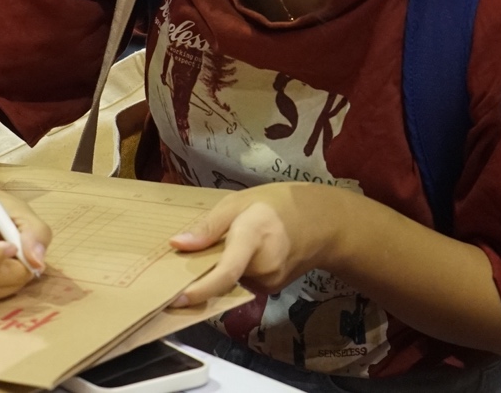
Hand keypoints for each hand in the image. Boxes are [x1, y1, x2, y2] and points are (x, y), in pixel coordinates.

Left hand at [170, 182, 338, 307]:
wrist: (322, 224)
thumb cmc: (276, 205)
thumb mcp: (238, 202)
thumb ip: (209, 226)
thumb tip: (177, 245)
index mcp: (254, 237)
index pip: (226, 272)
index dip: (200, 289)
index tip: (177, 298)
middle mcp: (264, 266)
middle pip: (221, 277)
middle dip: (203, 269)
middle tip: (196, 251)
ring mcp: (270, 282)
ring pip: (229, 282)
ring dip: (219, 269)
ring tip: (229, 244)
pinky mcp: (271, 289)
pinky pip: (241, 283)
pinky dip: (234, 272)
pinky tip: (244, 254)